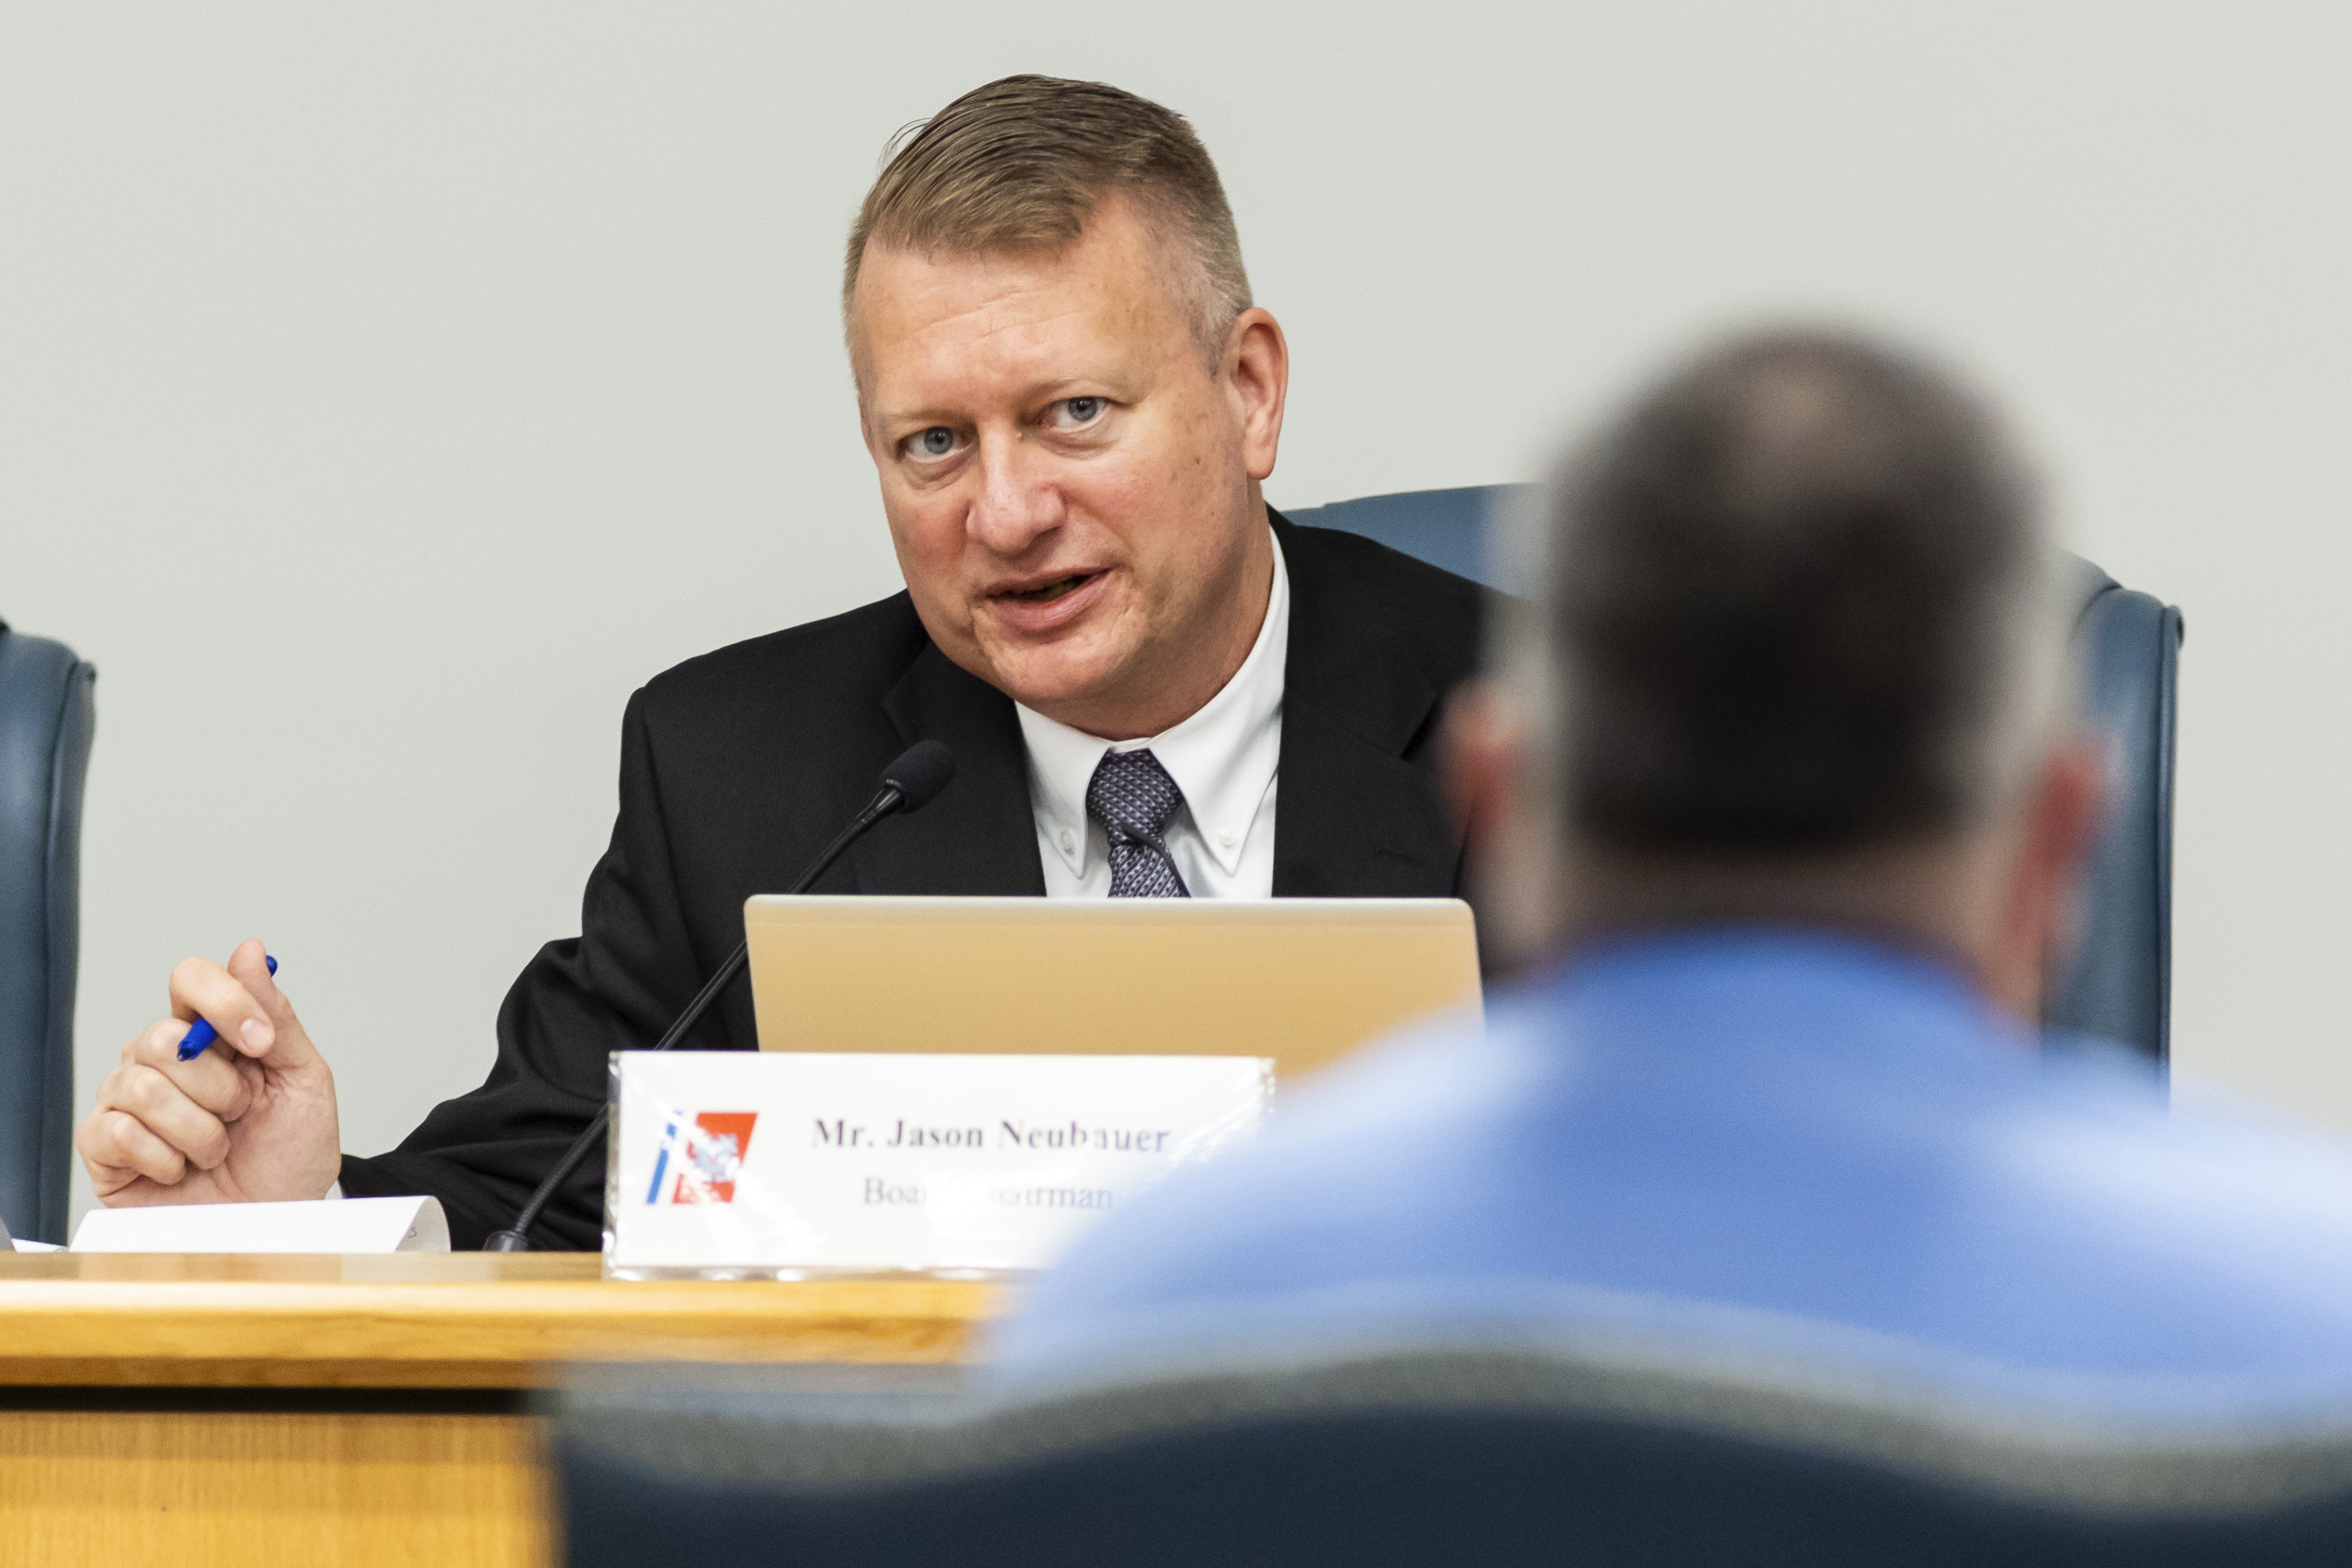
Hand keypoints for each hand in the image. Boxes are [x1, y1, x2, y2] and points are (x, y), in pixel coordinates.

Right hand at [77, 939, 341, 1205]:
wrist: (280, 1221)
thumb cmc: (290, 1153)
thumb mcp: (303, 1079)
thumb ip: (275, 1016)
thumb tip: (248, 951)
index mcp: (208, 1034)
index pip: (190, 979)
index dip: (223, 1002)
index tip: (260, 1042)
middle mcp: (160, 1060)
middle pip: (161, 1036)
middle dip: (219, 1086)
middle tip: (241, 1114)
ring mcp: (127, 1102)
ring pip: (142, 1085)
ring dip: (199, 1129)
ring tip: (217, 1149)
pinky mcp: (103, 1149)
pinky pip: (118, 1132)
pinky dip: (166, 1157)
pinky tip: (181, 1169)